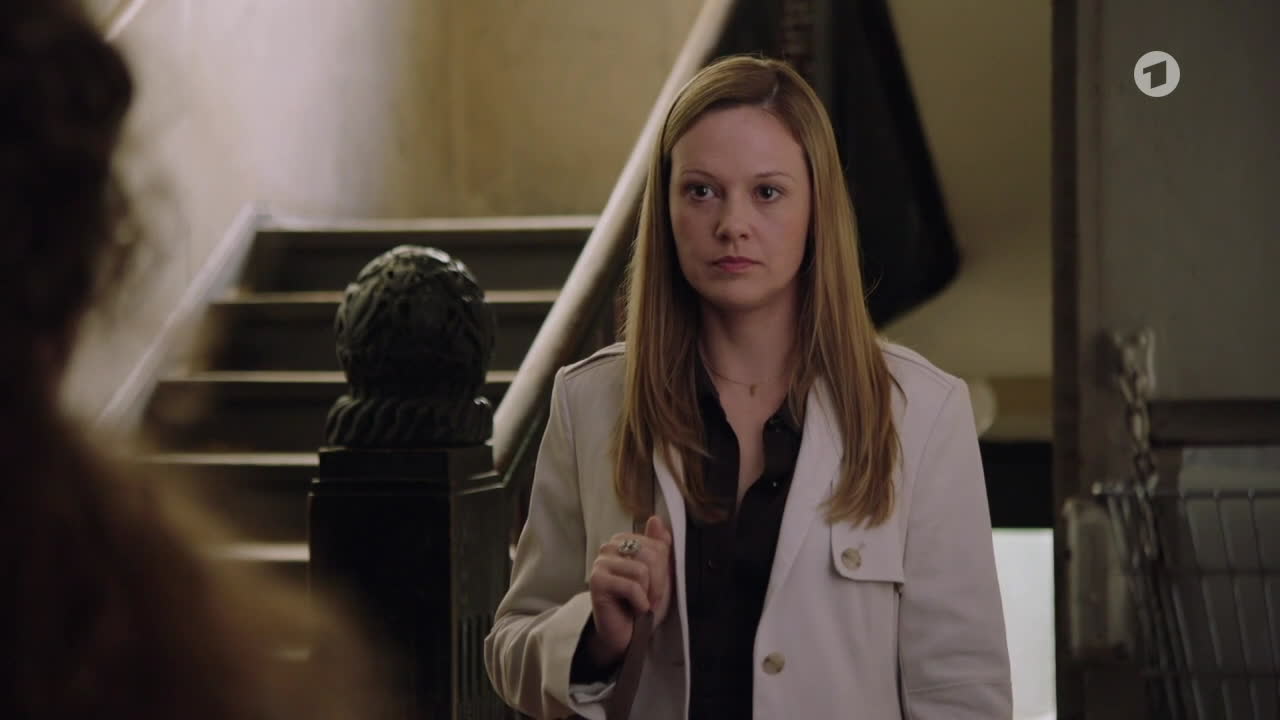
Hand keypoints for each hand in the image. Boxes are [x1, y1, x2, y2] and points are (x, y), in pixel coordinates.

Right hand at [584, 515, 673, 667]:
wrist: (628, 635)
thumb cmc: (644, 604)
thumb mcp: (660, 574)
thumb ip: (660, 546)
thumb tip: (655, 519)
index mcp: (624, 540)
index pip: (658, 545)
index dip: (664, 571)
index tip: (656, 587)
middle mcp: (609, 547)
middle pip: (652, 555)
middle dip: (658, 583)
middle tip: (650, 599)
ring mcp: (600, 562)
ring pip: (642, 570)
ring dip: (648, 595)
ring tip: (640, 604)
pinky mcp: (596, 581)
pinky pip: (631, 586)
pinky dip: (639, 602)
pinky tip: (633, 610)